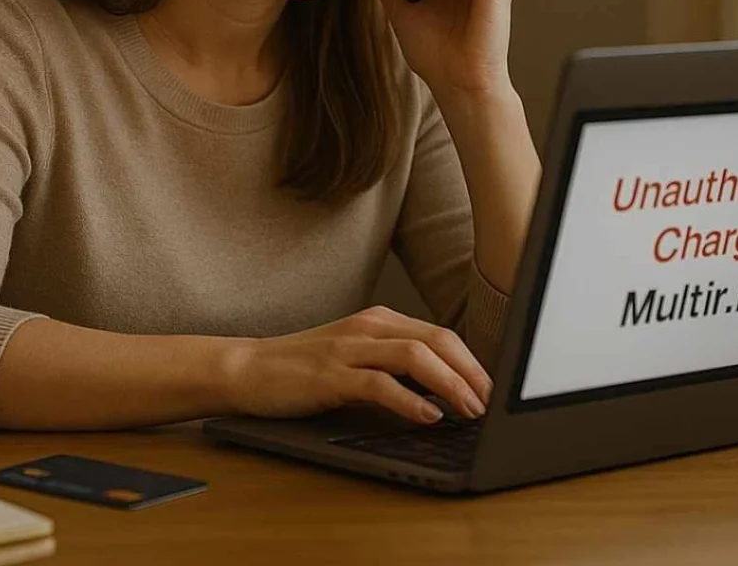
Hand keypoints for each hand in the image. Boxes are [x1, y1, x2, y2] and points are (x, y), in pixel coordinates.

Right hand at [221, 305, 492, 424]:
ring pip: (414, 357)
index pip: (439, 334)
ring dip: (449, 384)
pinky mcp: (330, 375)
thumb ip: (393, 365)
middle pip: (435, 340)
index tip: (489, 388)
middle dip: (469, 372)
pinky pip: (378, 384)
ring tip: (468, 410)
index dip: (470, 361)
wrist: (248, 368)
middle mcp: (368, 327)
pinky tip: (427, 416)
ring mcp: (349, 348)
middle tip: (489, 401)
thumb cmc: (304, 368)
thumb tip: (440, 390)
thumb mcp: (356, 357)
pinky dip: (409, 400)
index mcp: (379, 320)